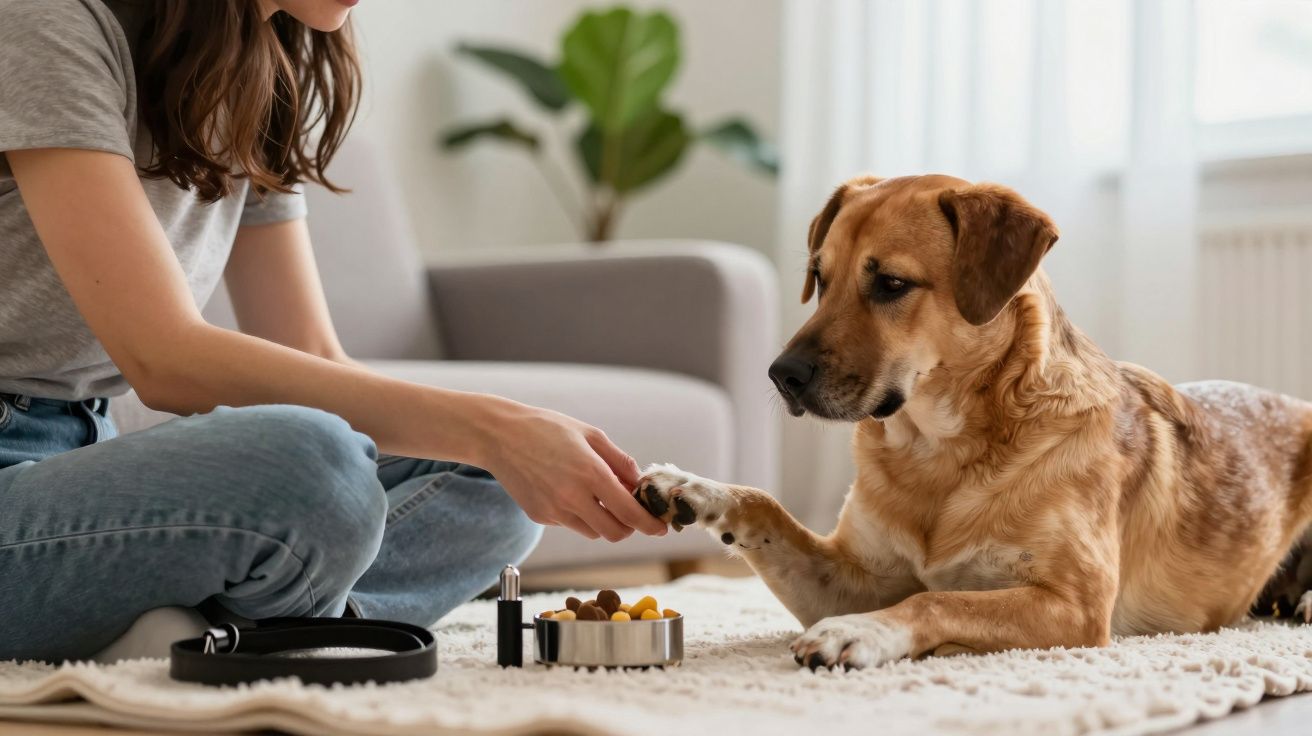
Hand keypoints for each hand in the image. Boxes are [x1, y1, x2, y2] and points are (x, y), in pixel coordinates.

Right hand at [476, 399, 667, 541]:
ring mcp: (554, 510)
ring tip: (597, 497)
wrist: (499, 436)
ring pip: (593, 532)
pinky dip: (579, 515)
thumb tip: (640, 483)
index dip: (649, 524)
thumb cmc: (547, 429)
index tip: (660, 528)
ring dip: (604, 521)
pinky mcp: (540, 516)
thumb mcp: (590, 434)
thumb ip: (620, 461)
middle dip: (629, 527)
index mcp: (591, 473)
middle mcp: (573, 497)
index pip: (630, 512)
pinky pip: (570, 524)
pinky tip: (568, 491)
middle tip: (631, 513)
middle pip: (614, 532)